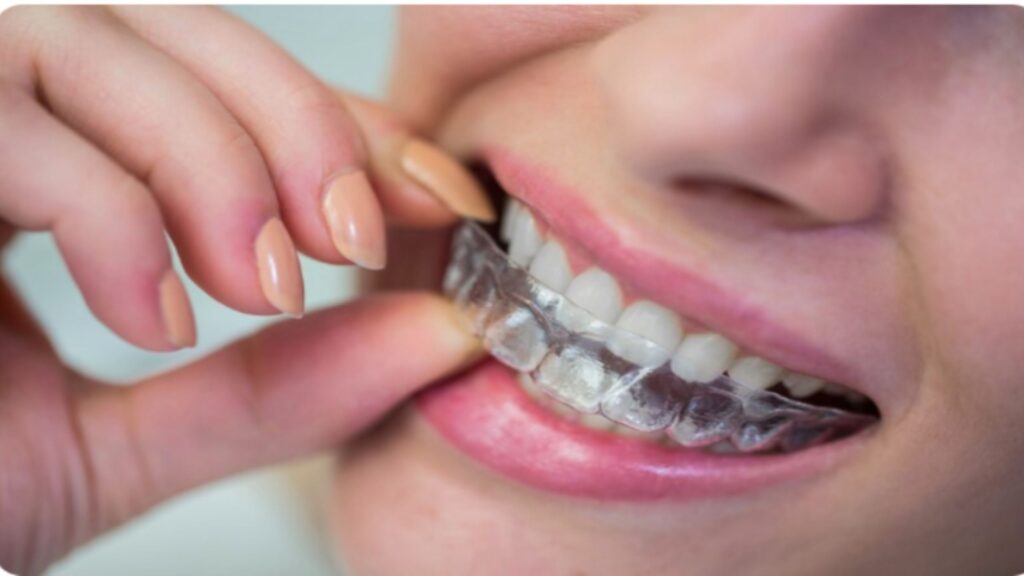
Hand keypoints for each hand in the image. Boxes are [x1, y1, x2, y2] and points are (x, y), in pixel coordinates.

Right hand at [0, 6, 489, 573]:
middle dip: (288, 121)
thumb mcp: (118, 440)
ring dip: (207, 158)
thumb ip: (274, 389)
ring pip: (89, 42)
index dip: (339, 132)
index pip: (218, 90)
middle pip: (167, 25)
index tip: (433, 202)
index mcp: (41, 156)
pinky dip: (100, 206)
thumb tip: (438, 336)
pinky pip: (0, 118)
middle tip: (355, 241)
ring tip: (258, 285)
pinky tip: (149, 315)